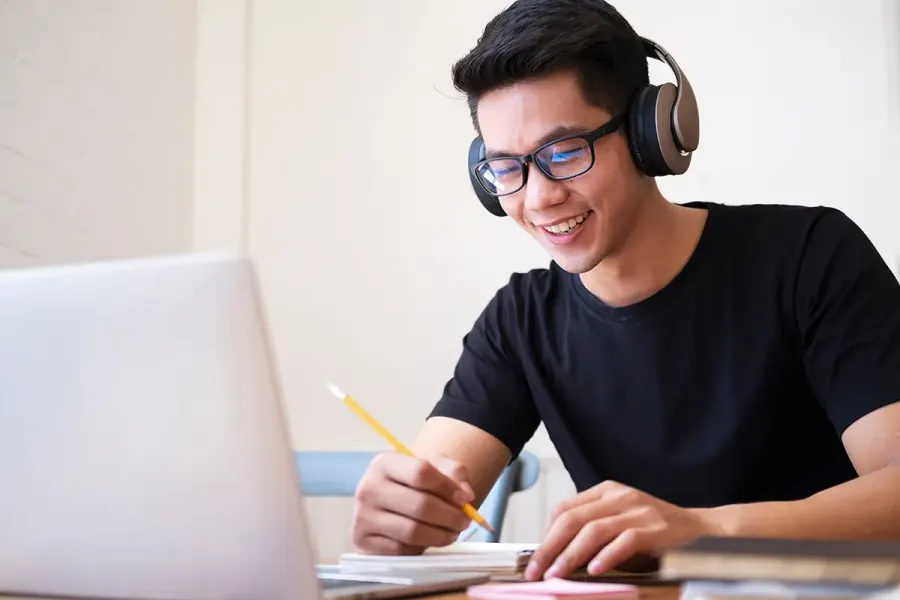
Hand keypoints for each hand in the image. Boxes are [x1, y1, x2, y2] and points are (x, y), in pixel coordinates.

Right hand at [351, 452, 474, 554]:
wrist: (388, 501)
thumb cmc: (414, 483)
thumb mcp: (434, 466)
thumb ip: (454, 473)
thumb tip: (465, 496)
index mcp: (384, 463)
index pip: (421, 473)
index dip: (448, 487)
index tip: (466, 498)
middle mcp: (368, 487)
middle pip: (419, 505)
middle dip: (450, 516)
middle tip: (464, 522)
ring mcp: (363, 516)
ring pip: (412, 531)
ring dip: (440, 535)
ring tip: (452, 532)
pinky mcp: (363, 541)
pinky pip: (401, 549)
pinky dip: (422, 547)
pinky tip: (429, 540)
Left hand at [526, 480, 722, 579]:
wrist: (701, 529)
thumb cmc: (655, 529)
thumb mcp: (619, 520)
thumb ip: (593, 530)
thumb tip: (557, 555)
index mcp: (606, 491)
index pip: (564, 509)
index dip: (545, 534)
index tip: (535, 557)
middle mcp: (619, 496)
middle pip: (572, 519)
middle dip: (549, 547)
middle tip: (536, 571)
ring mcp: (638, 511)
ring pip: (593, 530)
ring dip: (570, 555)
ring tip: (557, 575)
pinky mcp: (654, 529)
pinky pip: (624, 541)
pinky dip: (606, 557)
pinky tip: (594, 570)